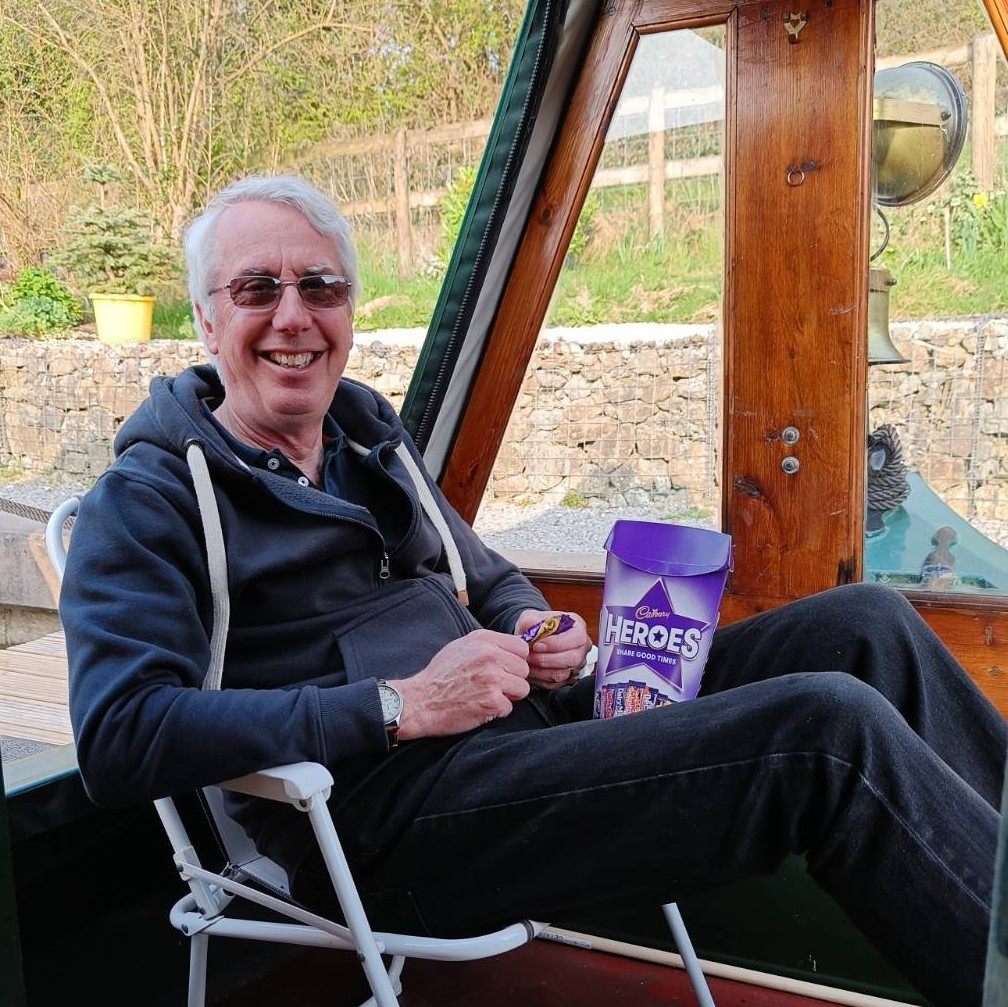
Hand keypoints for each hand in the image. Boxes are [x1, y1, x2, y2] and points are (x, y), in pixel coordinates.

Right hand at [395, 630, 530, 739]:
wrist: (420, 701)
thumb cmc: (440, 676)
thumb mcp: (461, 647)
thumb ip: (488, 645)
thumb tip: (513, 649)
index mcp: (483, 639)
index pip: (521, 647)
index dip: (515, 661)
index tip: (504, 669)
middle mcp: (490, 656)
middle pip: (524, 669)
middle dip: (512, 680)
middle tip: (492, 686)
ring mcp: (492, 678)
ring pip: (522, 688)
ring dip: (508, 696)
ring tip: (487, 695)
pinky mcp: (491, 701)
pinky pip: (509, 707)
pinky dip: (497, 711)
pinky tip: (480, 706)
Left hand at [515, 609, 591, 689]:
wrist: (532, 639)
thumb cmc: (536, 626)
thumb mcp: (530, 618)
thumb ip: (530, 621)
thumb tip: (530, 626)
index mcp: (578, 627)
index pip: (576, 638)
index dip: (556, 644)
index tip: (537, 645)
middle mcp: (582, 646)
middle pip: (573, 659)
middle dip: (547, 659)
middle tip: (530, 656)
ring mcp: (577, 664)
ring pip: (563, 674)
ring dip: (541, 670)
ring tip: (527, 663)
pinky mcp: (568, 678)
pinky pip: (555, 684)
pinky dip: (540, 679)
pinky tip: (530, 670)